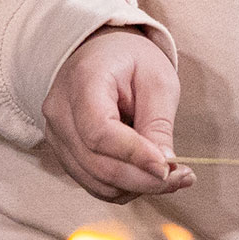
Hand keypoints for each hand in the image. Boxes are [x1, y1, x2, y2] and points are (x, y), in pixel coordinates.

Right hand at [42, 27, 194, 202]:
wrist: (101, 52)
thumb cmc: (130, 60)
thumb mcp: (157, 79)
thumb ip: (159, 123)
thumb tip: (163, 168)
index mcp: (83, 80)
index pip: (100, 131)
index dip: (134, 155)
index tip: (168, 167)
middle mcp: (60, 111)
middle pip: (97, 164)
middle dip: (143, 179)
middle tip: (182, 177)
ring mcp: (56, 134)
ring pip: (96, 181)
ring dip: (136, 186)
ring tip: (170, 175)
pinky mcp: (63, 152)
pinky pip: (93, 183)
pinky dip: (124, 186)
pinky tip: (147, 174)